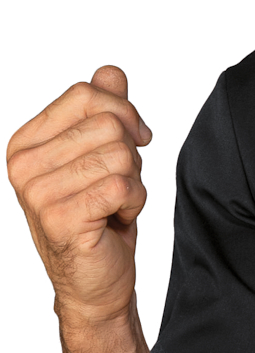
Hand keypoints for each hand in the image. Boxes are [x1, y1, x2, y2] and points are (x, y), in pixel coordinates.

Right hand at [7, 66, 151, 326]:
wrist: (95, 280)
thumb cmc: (98, 215)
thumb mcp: (101, 154)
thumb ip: (103, 110)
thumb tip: (110, 72)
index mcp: (26, 141)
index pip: (87, 93)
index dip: (124, 112)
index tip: (134, 140)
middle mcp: (23, 164)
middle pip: (108, 124)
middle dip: (130, 155)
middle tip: (116, 185)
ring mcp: (37, 193)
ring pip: (119, 156)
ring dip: (132, 181)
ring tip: (112, 203)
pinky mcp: (60, 219)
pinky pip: (123, 187)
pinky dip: (134, 203)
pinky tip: (115, 219)